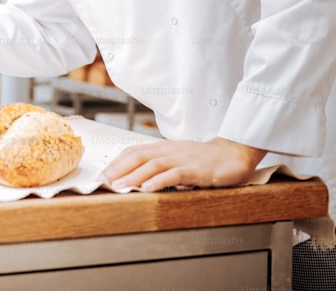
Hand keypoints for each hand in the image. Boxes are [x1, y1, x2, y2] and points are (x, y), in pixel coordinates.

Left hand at [97, 138, 265, 191]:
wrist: (233, 153)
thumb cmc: (204, 158)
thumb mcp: (177, 157)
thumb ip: (159, 163)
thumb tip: (136, 175)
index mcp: (163, 148)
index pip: (134, 151)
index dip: (116, 162)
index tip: (102, 173)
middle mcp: (169, 151)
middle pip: (138, 156)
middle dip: (118, 168)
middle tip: (103, 180)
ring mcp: (182, 159)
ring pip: (153, 165)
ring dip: (134, 175)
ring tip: (119, 185)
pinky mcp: (195, 169)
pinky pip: (174, 174)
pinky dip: (159, 181)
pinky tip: (148, 188)